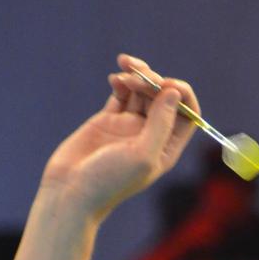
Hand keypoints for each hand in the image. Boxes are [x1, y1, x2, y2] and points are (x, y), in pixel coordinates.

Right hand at [41, 54, 198, 221]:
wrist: (70, 191)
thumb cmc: (109, 181)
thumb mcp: (142, 155)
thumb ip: (160, 124)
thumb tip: (174, 93)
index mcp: (166, 148)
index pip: (187, 114)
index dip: (182, 94)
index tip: (166, 84)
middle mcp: (151, 135)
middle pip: (164, 98)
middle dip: (154, 80)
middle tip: (137, 77)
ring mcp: (129, 126)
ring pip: (143, 91)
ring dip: (138, 75)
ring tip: (124, 68)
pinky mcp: (108, 120)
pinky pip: (122, 93)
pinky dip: (121, 81)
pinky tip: (115, 78)